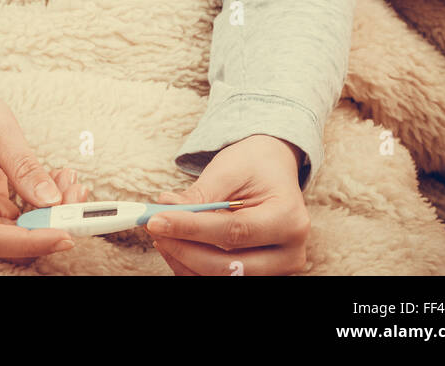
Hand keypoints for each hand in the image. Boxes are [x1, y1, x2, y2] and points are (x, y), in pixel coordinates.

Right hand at [0, 70, 90, 261]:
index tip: (67, 233)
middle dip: (49, 223)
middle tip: (77, 191)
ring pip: (16, 231)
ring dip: (49, 214)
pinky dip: (39, 205)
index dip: (32, 241)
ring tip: (69, 179)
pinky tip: (56, 180)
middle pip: (8, 238)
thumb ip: (23, 165)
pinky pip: (15, 219)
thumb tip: (52, 200)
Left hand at [145, 135, 310, 275]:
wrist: (275, 169)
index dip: (192, 229)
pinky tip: (177, 246)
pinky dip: (194, 266)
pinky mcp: (263, 276)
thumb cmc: (255, 166)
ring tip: (163, 234)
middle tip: (154, 227)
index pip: (234, 232)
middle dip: (185, 249)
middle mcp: (290, 253)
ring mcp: (279, 270)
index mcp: (289, 219)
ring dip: (186, 260)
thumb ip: (201, 195)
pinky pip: (222, 279)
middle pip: (229, 266)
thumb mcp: (230, 169)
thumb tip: (166, 211)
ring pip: (223, 278)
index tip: (158, 220)